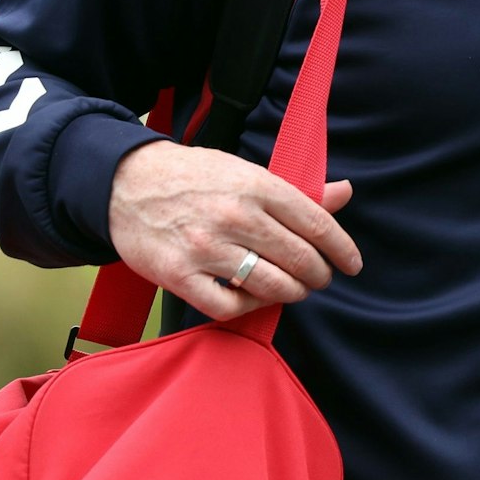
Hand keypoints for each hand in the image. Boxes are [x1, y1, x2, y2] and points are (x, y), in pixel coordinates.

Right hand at [107, 140, 361, 320]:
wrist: (126, 182)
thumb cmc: (195, 177)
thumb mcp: (247, 172)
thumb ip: (296, 190)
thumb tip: (345, 193)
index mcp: (256, 186)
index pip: (316, 224)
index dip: (342, 249)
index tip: (352, 264)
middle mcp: (235, 216)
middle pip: (299, 259)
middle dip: (319, 275)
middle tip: (320, 278)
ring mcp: (206, 248)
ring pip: (271, 285)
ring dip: (291, 293)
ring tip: (293, 289)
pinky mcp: (179, 275)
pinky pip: (229, 307)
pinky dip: (249, 307)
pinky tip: (253, 296)